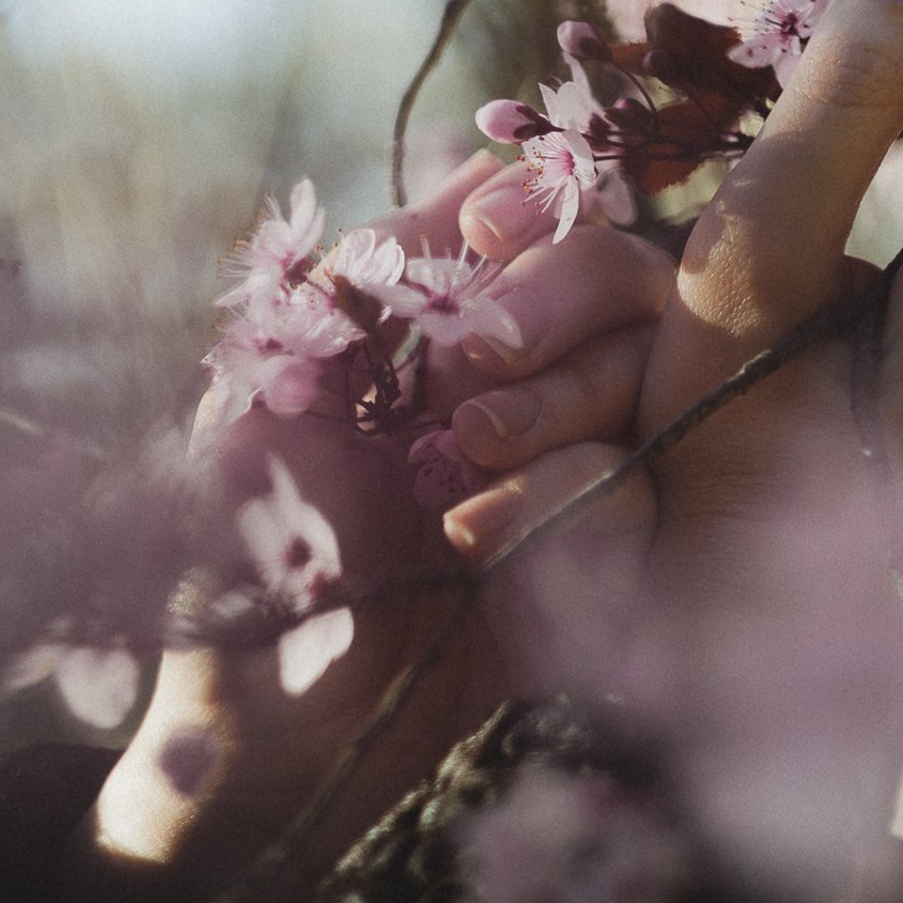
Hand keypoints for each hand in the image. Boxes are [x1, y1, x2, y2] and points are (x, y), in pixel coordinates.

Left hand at [74, 153, 671, 902]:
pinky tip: (488, 554)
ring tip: (455, 505)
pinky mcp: (611, 565)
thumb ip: (371, 276)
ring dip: (558, 426)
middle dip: (555, 318)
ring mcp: (581, 473)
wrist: (279, 739)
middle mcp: (536, 388)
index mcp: (454, 336)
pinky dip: (575, 514)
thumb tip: (483, 162)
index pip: (551, 233)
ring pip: (648, 387)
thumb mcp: (281, 388)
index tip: (490, 233)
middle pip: (628, 288)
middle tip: (468, 400)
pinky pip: (645, 496)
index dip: (540, 226)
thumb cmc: (253, 555)